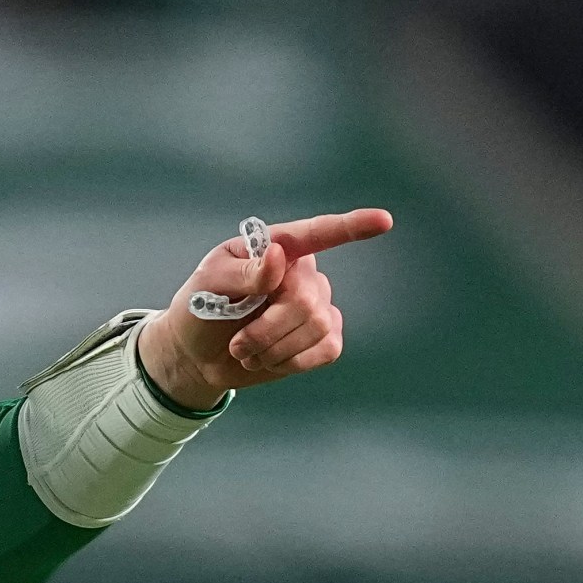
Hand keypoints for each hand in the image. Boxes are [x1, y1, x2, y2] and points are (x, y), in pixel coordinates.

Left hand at [137, 209, 393, 408]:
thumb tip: (280, 257)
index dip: (352, 226)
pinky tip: (270, 359)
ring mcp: (319, 305)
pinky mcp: (325, 338)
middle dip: (268, 329)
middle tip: (238, 344)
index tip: (383, 221)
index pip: (319, 233)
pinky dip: (292, 362)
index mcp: (276, 247)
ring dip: (274, 349)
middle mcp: (304, 272)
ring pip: (316, 327)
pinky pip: (327, 350)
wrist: (198, 355)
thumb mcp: (208, 284)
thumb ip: (244, 272)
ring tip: (247, 351)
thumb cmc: (201, 308)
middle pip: (306, 300)